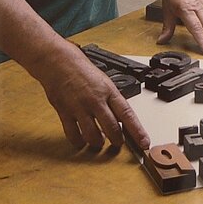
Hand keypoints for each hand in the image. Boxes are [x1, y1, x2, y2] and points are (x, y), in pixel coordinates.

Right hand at [31, 42, 149, 151]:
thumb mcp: (103, 81)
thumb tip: (121, 120)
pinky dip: (79, 142)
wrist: (57, 60)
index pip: (127, 114)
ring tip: (98, 141)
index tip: (144, 143)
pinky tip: (81, 140)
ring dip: (98, 143)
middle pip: (112, 129)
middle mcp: (95, 99)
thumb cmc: (80, 69)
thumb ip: (111, 100)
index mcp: (108, 91)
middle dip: (117, 140)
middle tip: (117, 142)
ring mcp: (79, 106)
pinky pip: (73, 135)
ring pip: (93, 136)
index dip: (137, 131)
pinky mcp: (64, 111)